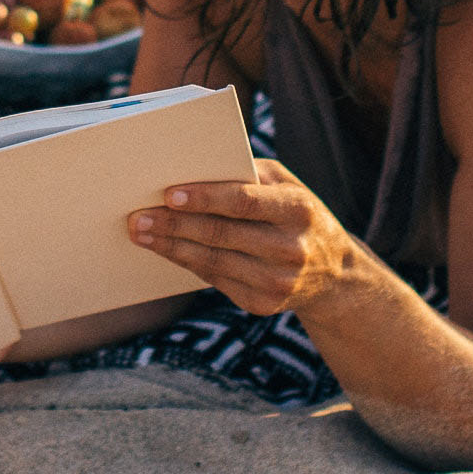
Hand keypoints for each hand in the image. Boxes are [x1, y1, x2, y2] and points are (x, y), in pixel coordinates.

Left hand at [128, 159, 376, 318]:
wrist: (334, 273)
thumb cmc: (296, 213)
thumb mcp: (286, 185)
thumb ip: (248, 174)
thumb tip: (193, 169)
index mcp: (298, 210)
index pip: (243, 202)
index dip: (204, 198)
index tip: (168, 194)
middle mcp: (291, 248)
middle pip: (221, 235)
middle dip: (174, 224)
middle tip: (138, 216)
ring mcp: (278, 281)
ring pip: (212, 261)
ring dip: (171, 246)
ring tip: (141, 232)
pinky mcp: (264, 304)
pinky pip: (215, 280)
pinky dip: (186, 263)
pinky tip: (165, 250)